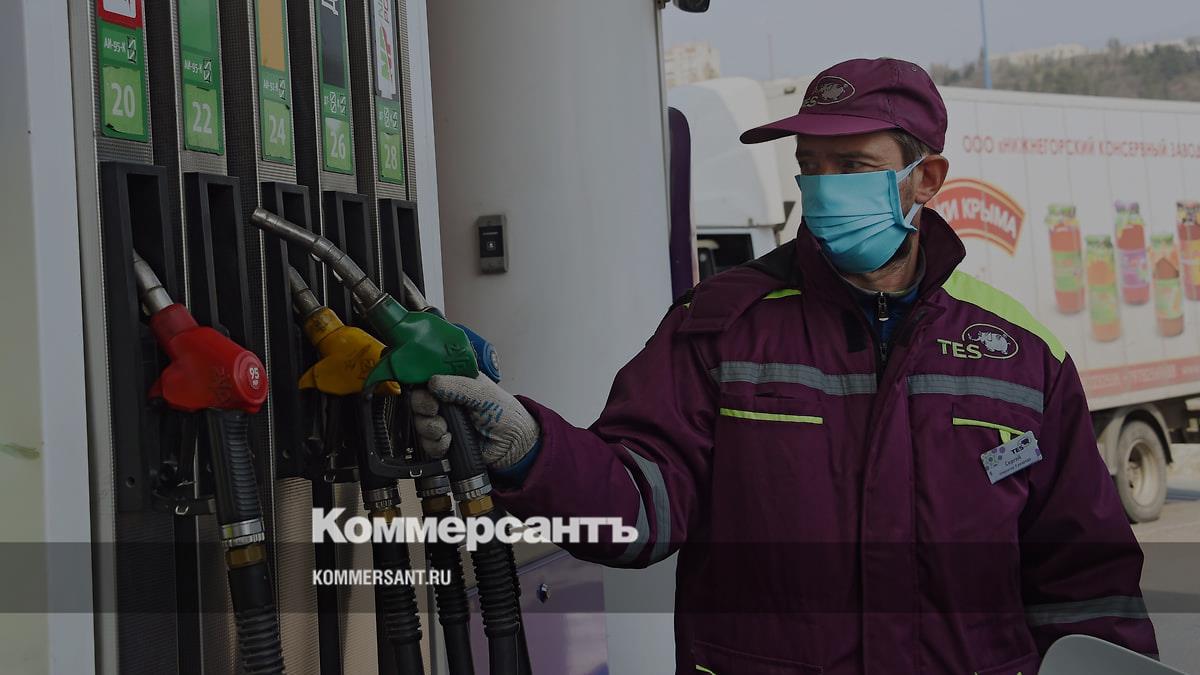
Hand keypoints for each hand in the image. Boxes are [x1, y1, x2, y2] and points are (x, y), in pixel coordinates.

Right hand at [410, 373, 539, 470]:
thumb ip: (459, 387)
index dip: (421, 383)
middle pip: (418, 401)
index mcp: (455, 382)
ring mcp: (444, 421)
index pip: (428, 377)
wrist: (513, 445)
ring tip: (446, 429)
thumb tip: (433, 383)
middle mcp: (446, 400)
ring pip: (420, 423)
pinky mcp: (443, 441)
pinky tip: (449, 442)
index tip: (426, 389)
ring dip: (430, 428)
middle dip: (423, 407)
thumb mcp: (483, 394)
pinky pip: (427, 444)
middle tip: (434, 410)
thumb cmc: (504, 413)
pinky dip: (436, 444)